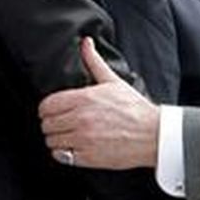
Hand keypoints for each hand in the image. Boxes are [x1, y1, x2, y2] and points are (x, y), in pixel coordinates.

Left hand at [39, 36, 159, 169]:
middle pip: (46, 124)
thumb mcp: (114, 81)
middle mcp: (80, 119)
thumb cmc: (135, 108)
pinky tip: (77, 146)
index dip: (49, 109)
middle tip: (66, 123)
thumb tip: (85, 43)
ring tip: (72, 135)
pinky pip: (60, 156)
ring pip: (51, 140)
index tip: (57, 111)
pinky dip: (65, 153)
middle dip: (54, 123)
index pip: (46, 106)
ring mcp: (83, 139)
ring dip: (59, 138)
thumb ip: (94, 61)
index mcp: (84, 98)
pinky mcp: (86, 157)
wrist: (153, 134)